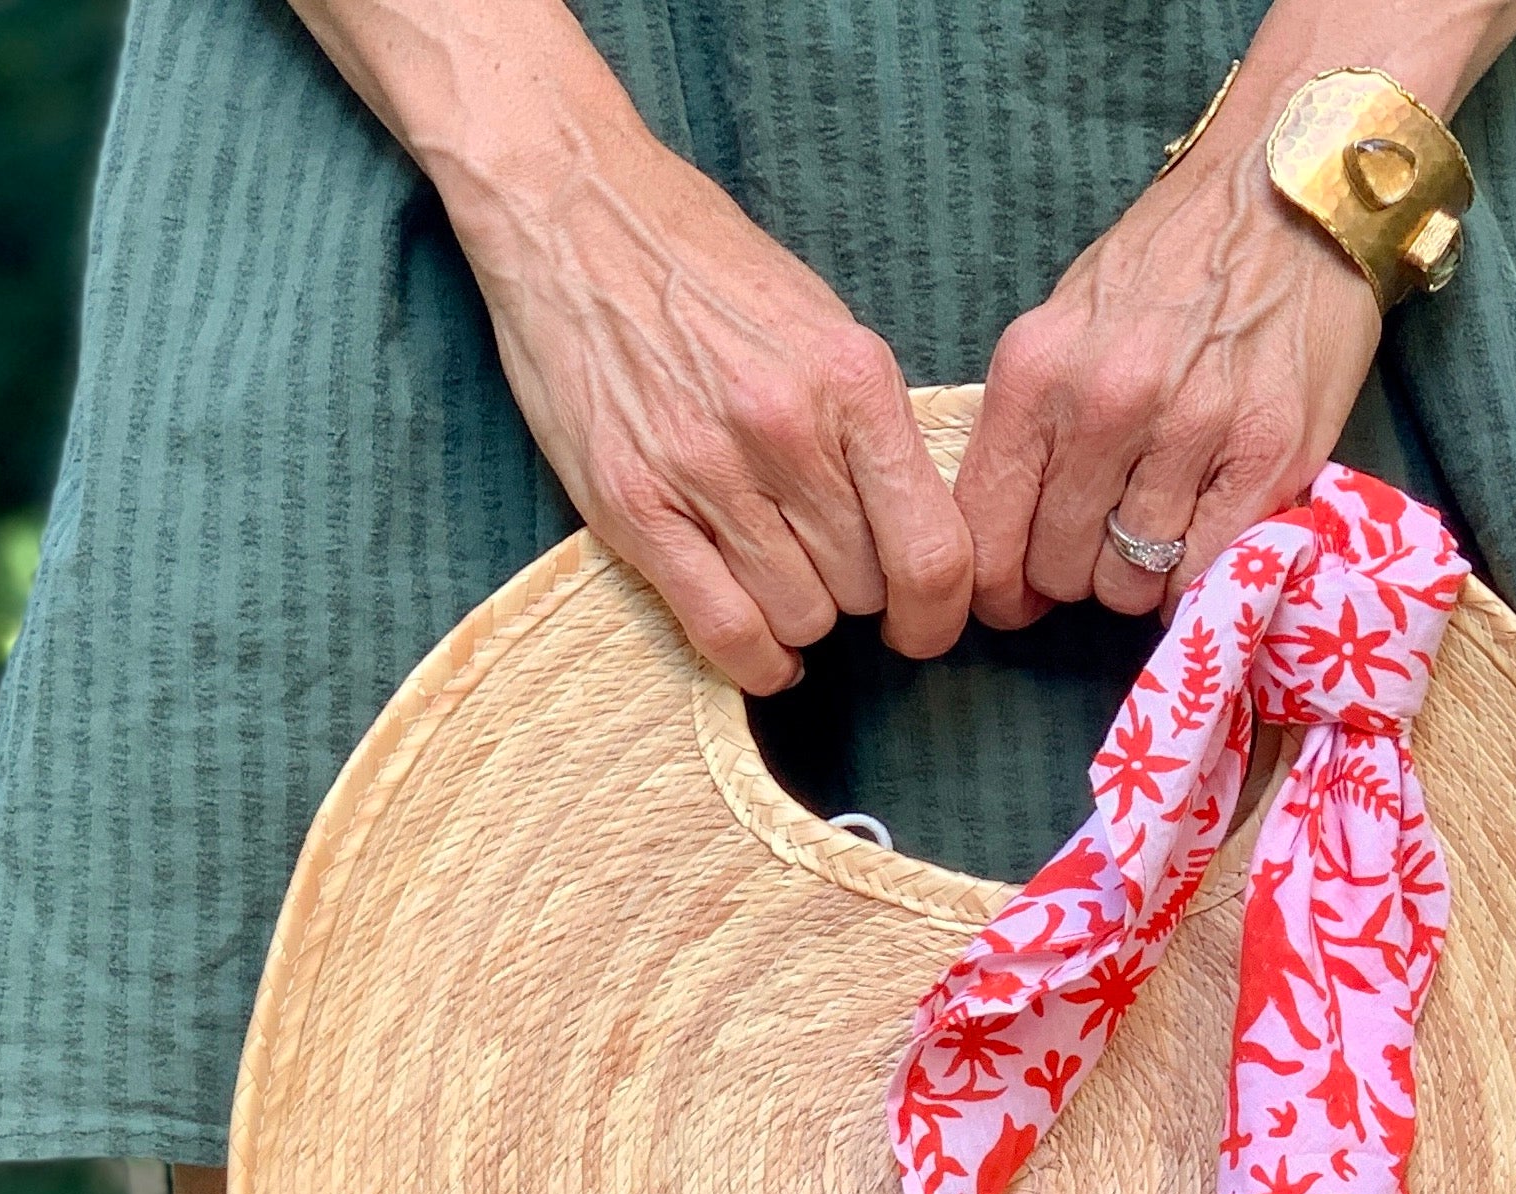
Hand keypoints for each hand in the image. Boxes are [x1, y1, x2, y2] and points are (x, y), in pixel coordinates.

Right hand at [295, 0, 970, 693]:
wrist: (576, 214)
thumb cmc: (706, 268)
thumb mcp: (823, 324)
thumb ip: (871, 426)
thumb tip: (917, 527)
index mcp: (853, 382)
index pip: (931, 551)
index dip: (939, 612)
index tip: (927, 622)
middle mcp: (786, 430)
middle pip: (864, 590)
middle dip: (859, 593)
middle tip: (831, 565)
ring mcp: (704, 471)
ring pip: (800, 615)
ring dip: (801, 615)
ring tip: (781, 577)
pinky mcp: (632, 503)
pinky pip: (722, 627)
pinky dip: (753, 657)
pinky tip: (761, 647)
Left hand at [957, 132, 1379, 624]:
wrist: (1285, 198)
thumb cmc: (1168, 267)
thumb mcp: (1066, 324)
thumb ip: (1033, 425)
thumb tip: (1010, 541)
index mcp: (1036, 372)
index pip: (989, 533)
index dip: (1000, 587)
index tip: (1019, 596)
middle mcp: (1106, 404)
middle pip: (1060, 569)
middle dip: (1076, 574)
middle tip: (1106, 541)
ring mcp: (1190, 431)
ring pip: (1131, 579)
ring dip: (1141, 573)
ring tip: (1162, 526)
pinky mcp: (1267, 454)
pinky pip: (1206, 569)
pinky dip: (1201, 570)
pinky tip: (1206, 529)